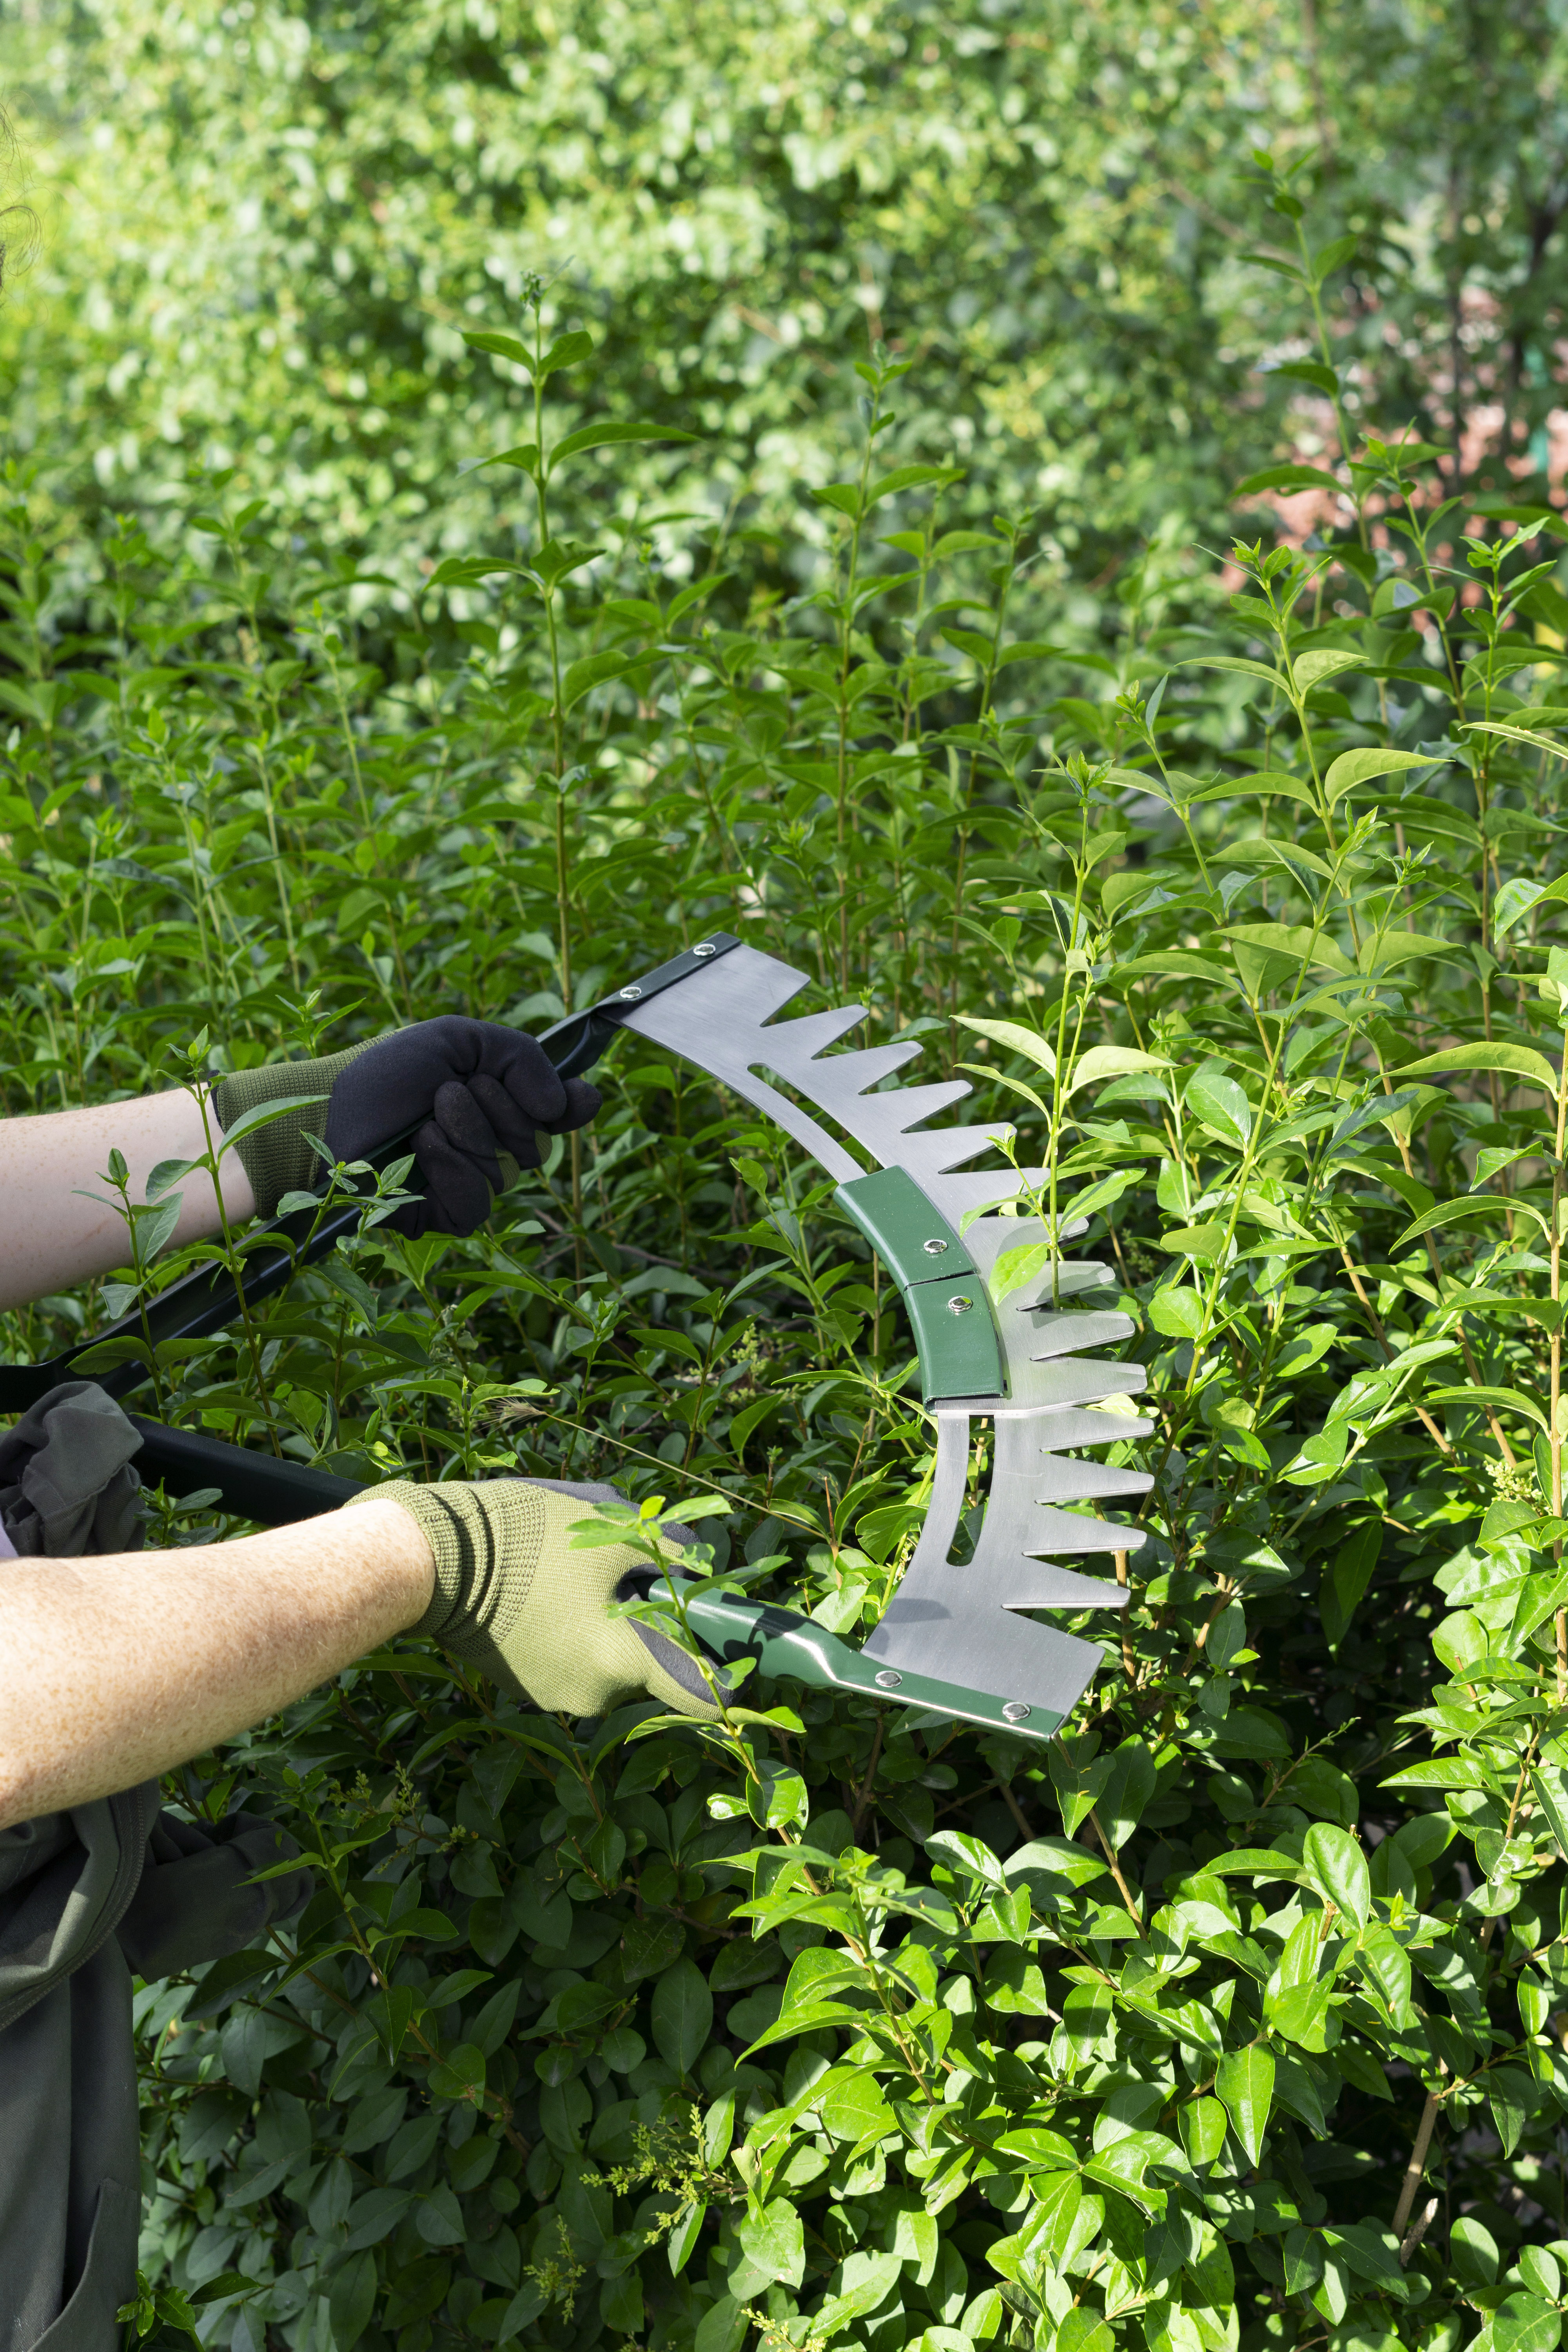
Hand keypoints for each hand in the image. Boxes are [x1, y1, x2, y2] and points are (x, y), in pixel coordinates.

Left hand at [213, 1017, 600, 1232]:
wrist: (332, 1107)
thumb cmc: (390, 1072)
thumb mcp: (459, 1040)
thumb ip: (522, 1057)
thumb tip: (567, 1105)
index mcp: (504, 1103)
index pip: (563, 1113)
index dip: (570, 1107)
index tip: (569, 1098)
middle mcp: (495, 1146)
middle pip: (536, 1142)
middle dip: (494, 1108)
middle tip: (446, 1091)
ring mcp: (471, 1183)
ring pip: (505, 1171)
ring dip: (463, 1132)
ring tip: (423, 1117)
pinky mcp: (443, 1215)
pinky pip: (477, 1203)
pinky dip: (451, 1168)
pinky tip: (421, 1148)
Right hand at [343, 1477, 718, 1718]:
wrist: (434, 1557)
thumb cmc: (529, 1536)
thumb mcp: (613, 1523)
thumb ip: (672, 1549)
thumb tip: (703, 1566)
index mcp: (621, 1661)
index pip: (699, 1697)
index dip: (726, 1676)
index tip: (739, 1657)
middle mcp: (592, 1696)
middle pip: (649, 1668)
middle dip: (650, 1628)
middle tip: (632, 1579)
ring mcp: (554, 1697)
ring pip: (609, 1664)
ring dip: (609, 1629)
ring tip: (580, 1577)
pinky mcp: (525, 1686)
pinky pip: (572, 1664)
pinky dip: (574, 1635)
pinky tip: (549, 1593)